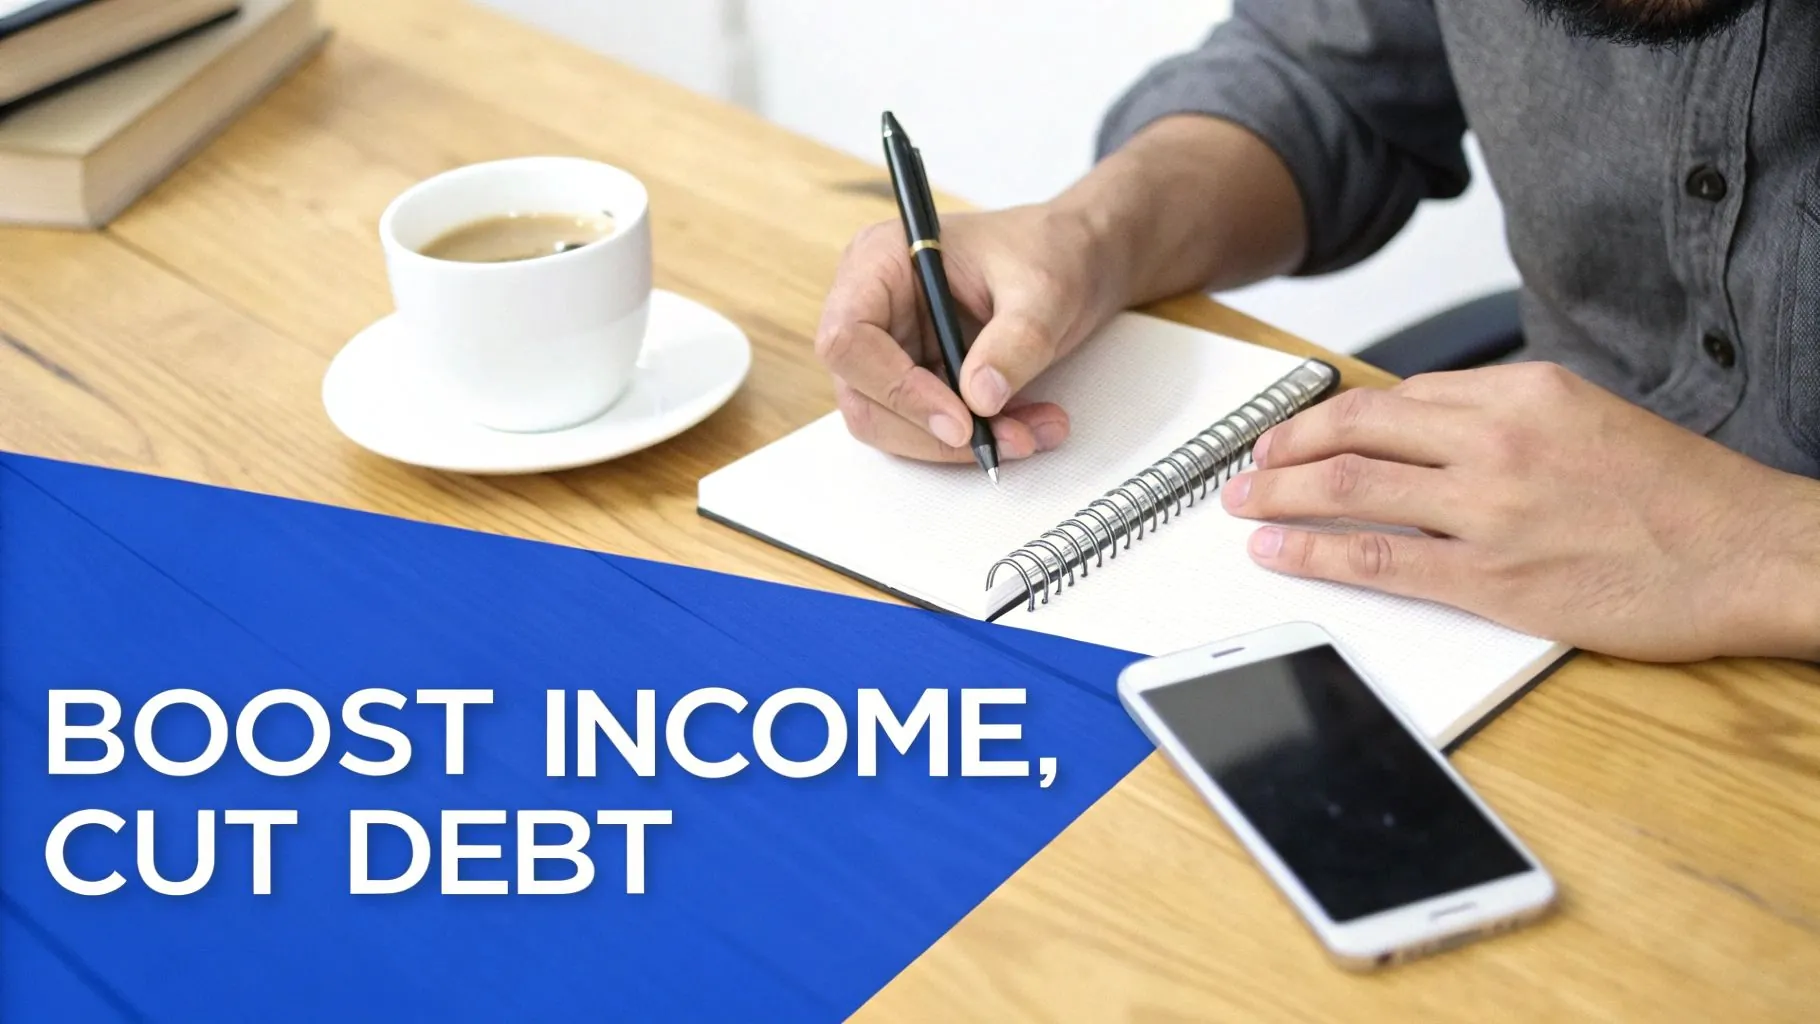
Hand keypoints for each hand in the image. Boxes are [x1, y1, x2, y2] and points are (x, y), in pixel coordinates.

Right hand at [815, 204, 1123, 461]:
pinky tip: (1026, 427)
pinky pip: (925, 430)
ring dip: (959, 446)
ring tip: (1031, 433)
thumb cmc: (1048, 251)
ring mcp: (889, 348)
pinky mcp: (915, 380)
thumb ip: (1015, 341)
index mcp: (879, 261)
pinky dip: (975, 441)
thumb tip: (980, 399)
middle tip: (1006, 439)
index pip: (848, 339)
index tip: (959, 421)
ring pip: (892, 425)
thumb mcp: (1044, 289)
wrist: (1074, 261)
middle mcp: (871, 307)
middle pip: (863, 395)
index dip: (896, 388)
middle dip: (934, 432)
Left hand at [1220, 362, 1819, 660]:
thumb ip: (1509, 421)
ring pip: (1352, 488)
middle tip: (1247, 465)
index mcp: (1523, 392)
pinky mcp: (1494, 578)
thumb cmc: (1683, 495)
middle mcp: (1498, 440)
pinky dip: (1315, 554)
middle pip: (1356, 429)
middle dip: (1286, 447)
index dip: (1331, 417)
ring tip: (1242, 505)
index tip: (1298, 432)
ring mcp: (1491, 509)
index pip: (1398, 396)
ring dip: (1280, 496)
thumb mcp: (1591, 419)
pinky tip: (1279, 552)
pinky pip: (1379, 560)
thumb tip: (1434, 433)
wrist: (1754, 552)